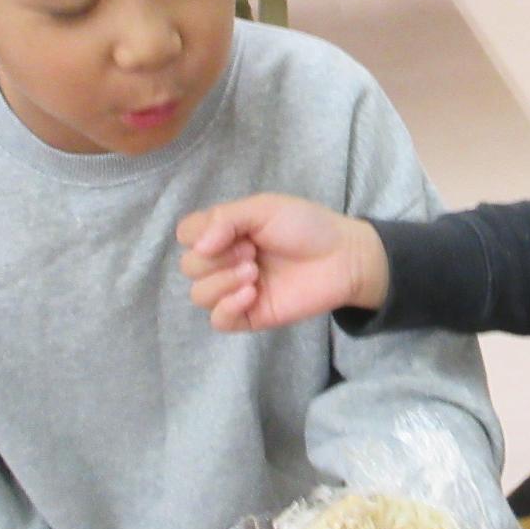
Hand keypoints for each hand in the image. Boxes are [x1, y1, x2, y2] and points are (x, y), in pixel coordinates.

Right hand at [176, 195, 388, 331]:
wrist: (342, 256)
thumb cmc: (306, 226)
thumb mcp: (263, 207)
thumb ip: (225, 219)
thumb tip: (197, 246)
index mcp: (225, 233)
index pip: (186, 234)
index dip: (199, 234)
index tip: (230, 231)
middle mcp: (225, 261)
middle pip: (189, 266)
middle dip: (216, 258)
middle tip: (251, 251)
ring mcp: (236, 290)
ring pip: (199, 295)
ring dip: (222, 281)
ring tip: (255, 272)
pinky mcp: (250, 315)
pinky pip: (218, 321)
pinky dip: (228, 306)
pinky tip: (252, 294)